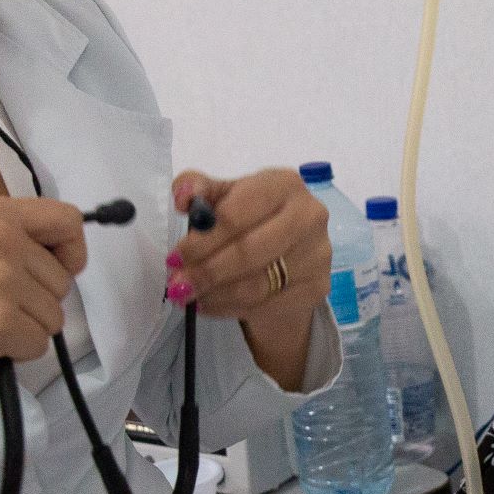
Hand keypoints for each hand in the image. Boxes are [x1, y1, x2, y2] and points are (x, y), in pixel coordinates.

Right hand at [0, 194, 88, 391]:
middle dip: (35, 303)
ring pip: (52, 318)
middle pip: (61, 281)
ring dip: (22, 331)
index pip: (69, 221)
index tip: (52, 273)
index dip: (70, 253)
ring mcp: (1, 278)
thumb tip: (46, 264)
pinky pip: (36, 347)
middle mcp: (2, 237)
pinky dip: (12, 354)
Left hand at [167, 169, 332, 326]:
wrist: (290, 252)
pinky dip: (231, 309)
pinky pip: (266, 305)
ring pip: (257, 284)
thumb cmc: (253, 217)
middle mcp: (309, 216)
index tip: (176, 257)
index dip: (203, 239)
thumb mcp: (225, 196)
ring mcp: (317, 254)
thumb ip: (200, 189)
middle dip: (207, 271)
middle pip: (249, 252)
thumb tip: (184, 197)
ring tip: (190, 297)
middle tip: (177, 285)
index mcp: (284, 184)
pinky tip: (211, 305)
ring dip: (216, 294)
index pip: (237, 214)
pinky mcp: (318, 286)